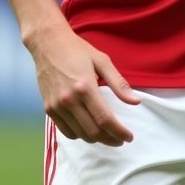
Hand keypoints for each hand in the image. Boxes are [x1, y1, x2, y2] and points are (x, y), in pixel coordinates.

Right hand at [26, 22, 140, 145]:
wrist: (48, 44)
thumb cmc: (78, 50)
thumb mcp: (102, 61)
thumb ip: (119, 84)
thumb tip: (136, 102)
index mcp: (85, 88)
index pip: (105, 119)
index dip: (119, 132)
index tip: (129, 137)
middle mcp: (69, 100)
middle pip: (93, 131)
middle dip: (110, 139)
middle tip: (121, 139)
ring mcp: (56, 106)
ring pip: (80, 134)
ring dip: (97, 139)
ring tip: (108, 135)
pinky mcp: (48, 109)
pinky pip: (66, 131)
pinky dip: (80, 135)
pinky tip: (90, 130)